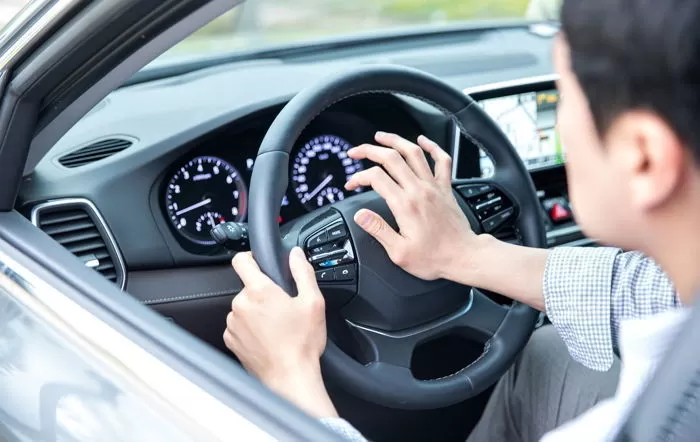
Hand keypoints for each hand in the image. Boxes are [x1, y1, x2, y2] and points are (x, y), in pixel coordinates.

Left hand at [224, 247, 337, 417]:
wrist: (290, 378)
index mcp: (259, 291)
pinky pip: (239, 326)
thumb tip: (296, 255)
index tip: (260, 264)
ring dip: (256, 312)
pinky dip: (250, 329)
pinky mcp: (231, 341)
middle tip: (283, 308)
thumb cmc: (302, 344)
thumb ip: (303, 272)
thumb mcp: (313, 303)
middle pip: (248, 288)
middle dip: (263, 294)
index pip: (241, 260)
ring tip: (276, 327)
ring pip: (243, 307)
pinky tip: (268, 338)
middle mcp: (241, 305)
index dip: (251, 257)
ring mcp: (233, 324)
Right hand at [345, 132, 475, 280]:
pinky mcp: (445, 188)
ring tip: (381, 136)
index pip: (375, 178)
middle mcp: (419, 190)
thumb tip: (360, 215)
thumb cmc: (434, 258)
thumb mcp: (399, 252)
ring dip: (395, 141)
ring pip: (414, 153)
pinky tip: (423, 140)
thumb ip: (378, 230)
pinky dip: (432, 147)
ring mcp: (433, 187)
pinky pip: (442, 160)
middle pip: (391, 158)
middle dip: (369, 150)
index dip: (358, 177)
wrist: (463, 257)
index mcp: (405, 205)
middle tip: (356, 152)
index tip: (351, 185)